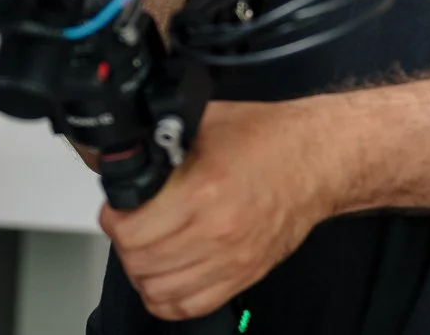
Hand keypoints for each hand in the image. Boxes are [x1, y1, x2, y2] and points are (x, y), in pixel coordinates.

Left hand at [100, 99, 336, 319]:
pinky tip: (166, 274)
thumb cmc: (269, 138)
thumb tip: (130, 147)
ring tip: (144, 248)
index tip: (115, 209)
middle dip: (124, 243)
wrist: (315, 159)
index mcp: (204, 190)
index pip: (134, 230)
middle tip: (127, 224)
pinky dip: (167, 297)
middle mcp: (217, 231)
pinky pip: (189, 307)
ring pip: (159, 291)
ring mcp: (231, 260)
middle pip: (141, 263)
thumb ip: (164, 138)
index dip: (114, 219)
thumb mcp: (206, 122)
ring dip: (142, 272)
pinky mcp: (243, 276)